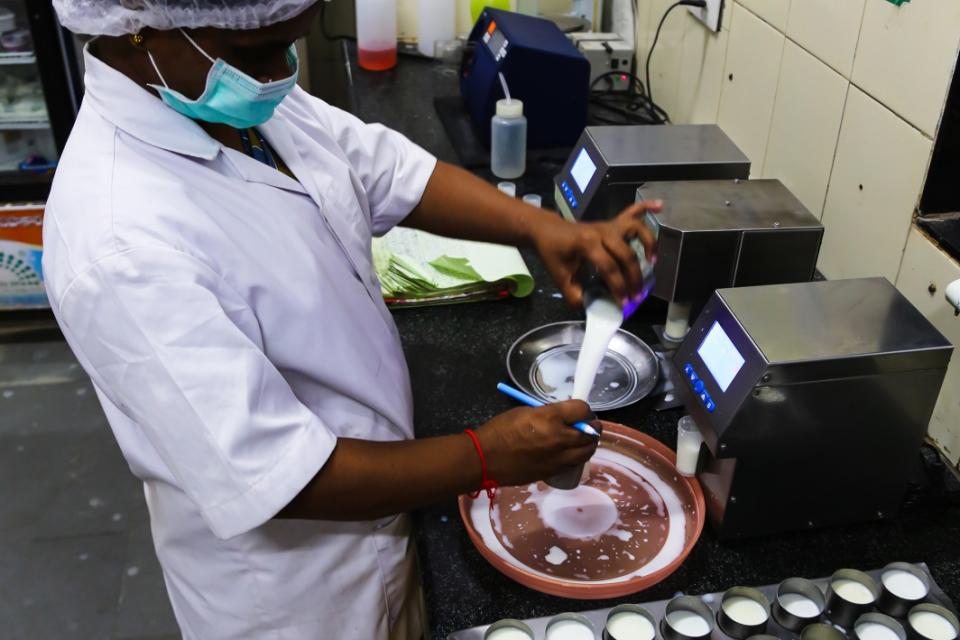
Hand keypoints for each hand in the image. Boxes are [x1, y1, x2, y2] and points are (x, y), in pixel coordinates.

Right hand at [475, 401, 598, 486]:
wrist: (485, 459)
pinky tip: (567, 452)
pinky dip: (576, 456)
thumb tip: (564, 416)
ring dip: (587, 444)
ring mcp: (558, 458)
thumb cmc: (500, 430)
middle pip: (591, 432)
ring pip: (587, 451)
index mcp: (550, 418)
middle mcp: (559, 438)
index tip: (580, 411)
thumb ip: (549, 413)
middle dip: (592, 427)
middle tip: (586, 424)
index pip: (583, 410)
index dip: (584, 409)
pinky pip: (574, 463)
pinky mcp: (554, 472)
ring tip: (580, 440)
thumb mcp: (525, 412)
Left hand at [530, 200, 662, 305]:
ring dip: (648, 242)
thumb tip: (593, 307)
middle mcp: (601, 231)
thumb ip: (575, 295)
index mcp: (587, 244)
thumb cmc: (553, 253)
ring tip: (652, 261)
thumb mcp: (560, 278)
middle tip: (637, 294)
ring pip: (635, 228)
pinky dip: (646, 207)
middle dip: (634, 277)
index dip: (618, 287)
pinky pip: (631, 211)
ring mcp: (608, 225)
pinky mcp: (612, 222)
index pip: (609, 268)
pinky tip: (659, 206)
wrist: (547, 230)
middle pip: (626, 253)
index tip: (624, 303)